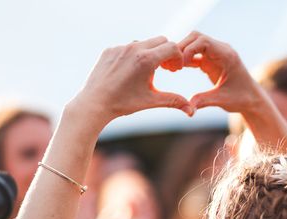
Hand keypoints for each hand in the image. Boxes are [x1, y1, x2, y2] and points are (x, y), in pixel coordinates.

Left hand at [73, 36, 192, 126]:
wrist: (95, 103)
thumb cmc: (124, 104)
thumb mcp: (151, 101)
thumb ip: (173, 101)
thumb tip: (191, 110)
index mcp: (147, 60)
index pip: (172, 47)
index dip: (178, 58)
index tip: (175, 70)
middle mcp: (134, 48)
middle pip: (161, 40)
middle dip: (166, 53)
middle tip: (166, 69)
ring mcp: (120, 47)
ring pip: (144, 43)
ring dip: (151, 53)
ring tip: (148, 71)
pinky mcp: (110, 49)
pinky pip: (128, 47)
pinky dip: (135, 55)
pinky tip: (131, 72)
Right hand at [176, 31, 261, 113]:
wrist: (251, 99)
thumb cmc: (241, 98)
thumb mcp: (223, 100)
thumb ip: (205, 101)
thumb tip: (188, 107)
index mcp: (227, 55)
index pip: (204, 41)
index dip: (189, 49)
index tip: (181, 64)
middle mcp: (221, 50)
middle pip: (196, 37)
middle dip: (181, 48)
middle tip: (170, 64)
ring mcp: (215, 55)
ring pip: (193, 43)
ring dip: (181, 52)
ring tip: (170, 67)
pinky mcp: (210, 61)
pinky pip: (193, 54)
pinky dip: (184, 60)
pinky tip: (174, 69)